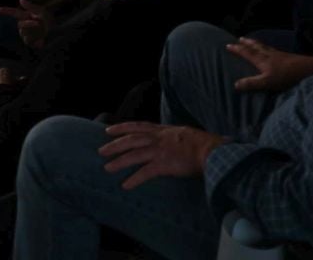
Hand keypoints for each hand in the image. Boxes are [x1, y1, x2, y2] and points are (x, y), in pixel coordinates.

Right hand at [0, 0, 49, 47]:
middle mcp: (25, 25)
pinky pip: (27, 39)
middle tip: (38, 23)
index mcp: (27, 16)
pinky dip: (34, 37)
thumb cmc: (50, 22)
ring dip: (33, 31)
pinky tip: (41, 38)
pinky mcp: (29, 42)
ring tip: (43, 31)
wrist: (57, 35)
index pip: (14, 13)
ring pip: (23, 32)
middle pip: (20, 24)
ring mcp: (26, 34)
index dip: (6, 11)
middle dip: (28, 23)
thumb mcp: (42, 12)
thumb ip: (31, 6)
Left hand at [98, 122, 223, 189]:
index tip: (109, 130)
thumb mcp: (183, 133)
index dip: (122, 128)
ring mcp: (160, 151)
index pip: (137, 126)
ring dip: (119, 161)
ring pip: (134, 155)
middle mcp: (158, 138)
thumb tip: (169, 140)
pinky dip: (134, 179)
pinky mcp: (164, 165)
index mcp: (162, 130)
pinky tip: (125, 185)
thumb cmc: (201, 143)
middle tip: (101, 150)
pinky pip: (145, 173)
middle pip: (131, 139)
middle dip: (114, 145)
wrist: (211, 150)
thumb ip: (172, 136)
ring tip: (107, 168)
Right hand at [225, 38, 312, 91]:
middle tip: (240, 38)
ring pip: (264, 47)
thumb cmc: (287, 76)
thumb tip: (235, 84)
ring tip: (252, 41)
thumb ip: (252, 83)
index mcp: (262, 60)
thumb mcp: (267, 82)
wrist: (307, 69)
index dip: (238, 49)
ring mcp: (279, 55)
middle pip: (256, 46)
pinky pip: (272, 49)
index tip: (228, 45)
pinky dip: (267, 47)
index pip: (247, 53)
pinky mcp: (287, 56)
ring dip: (256, 43)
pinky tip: (270, 50)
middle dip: (247, 43)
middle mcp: (269, 55)